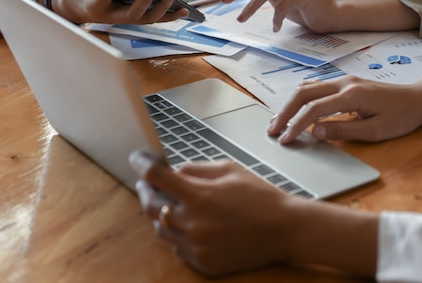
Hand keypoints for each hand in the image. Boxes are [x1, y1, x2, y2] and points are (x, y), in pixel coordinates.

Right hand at [46, 0, 188, 23]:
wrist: (75, 11)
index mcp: (94, 7)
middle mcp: (111, 17)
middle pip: (133, 13)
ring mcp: (125, 20)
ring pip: (147, 19)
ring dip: (163, 8)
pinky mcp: (134, 19)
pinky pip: (154, 21)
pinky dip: (170, 16)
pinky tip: (185, 10)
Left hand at [129, 151, 294, 276]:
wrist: (285, 230)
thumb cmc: (261, 197)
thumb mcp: (230, 170)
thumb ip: (197, 169)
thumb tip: (174, 172)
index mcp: (199, 195)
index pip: (157, 177)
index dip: (142, 165)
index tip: (136, 159)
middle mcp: (193, 223)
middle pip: (150, 206)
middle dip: (146, 191)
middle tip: (148, 184)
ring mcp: (196, 246)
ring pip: (161, 230)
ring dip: (161, 216)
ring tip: (172, 206)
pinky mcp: (203, 263)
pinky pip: (178, 248)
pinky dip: (179, 235)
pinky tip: (192, 226)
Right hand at [268, 71, 421, 142]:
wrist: (417, 99)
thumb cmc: (401, 116)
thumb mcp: (375, 131)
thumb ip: (344, 130)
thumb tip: (316, 132)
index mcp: (351, 95)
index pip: (314, 109)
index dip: (296, 125)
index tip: (285, 139)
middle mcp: (343, 83)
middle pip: (304, 94)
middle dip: (285, 112)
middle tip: (272, 130)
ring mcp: (342, 80)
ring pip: (307, 88)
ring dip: (290, 104)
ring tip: (278, 122)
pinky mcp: (343, 83)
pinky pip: (315, 87)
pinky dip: (300, 99)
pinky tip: (293, 110)